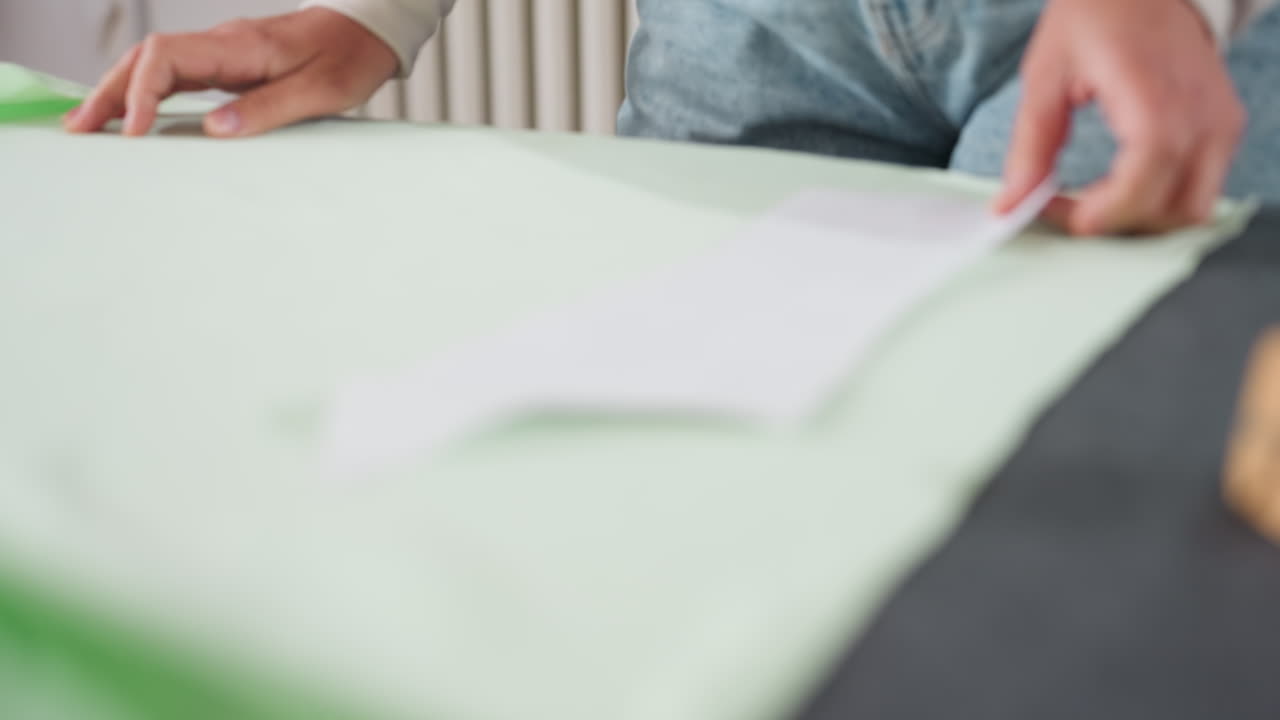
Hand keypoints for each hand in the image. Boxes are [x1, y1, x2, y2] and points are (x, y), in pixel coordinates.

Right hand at [64, 7, 397, 137]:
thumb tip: (215, 129)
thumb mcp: (319, 91)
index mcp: (239, 46)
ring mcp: (223, 52)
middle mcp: (222, 43)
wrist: (367, 32)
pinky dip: (147, 93)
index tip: (134, 132)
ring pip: (154, 64)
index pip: (166, 58)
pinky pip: (175, 74)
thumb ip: (268, 108)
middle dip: (109, 93)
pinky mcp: (229, 63)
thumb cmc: (349, 58)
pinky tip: (132, 116)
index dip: (141, 93)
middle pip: (146, 58)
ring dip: (120, 93)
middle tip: (80, 130)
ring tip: (90, 127)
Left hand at [994, 0, 1246, 234]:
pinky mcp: (1225, 127)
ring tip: (1095, 199)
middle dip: (1114, 223)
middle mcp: (1201, 118)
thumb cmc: (1095, 17)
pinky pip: (1201, 187)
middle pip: (1169, 212)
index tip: (1052, 210)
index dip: (1096, 215)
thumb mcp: (1046, 78)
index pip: (1140, 189)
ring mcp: (1220, 124)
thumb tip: (1010, 204)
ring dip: (1141, 219)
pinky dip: (1160, 200)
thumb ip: (1029, 148)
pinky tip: (1120, 184)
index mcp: (1156, 102)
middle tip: (1068, 207)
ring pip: (1192, 209)